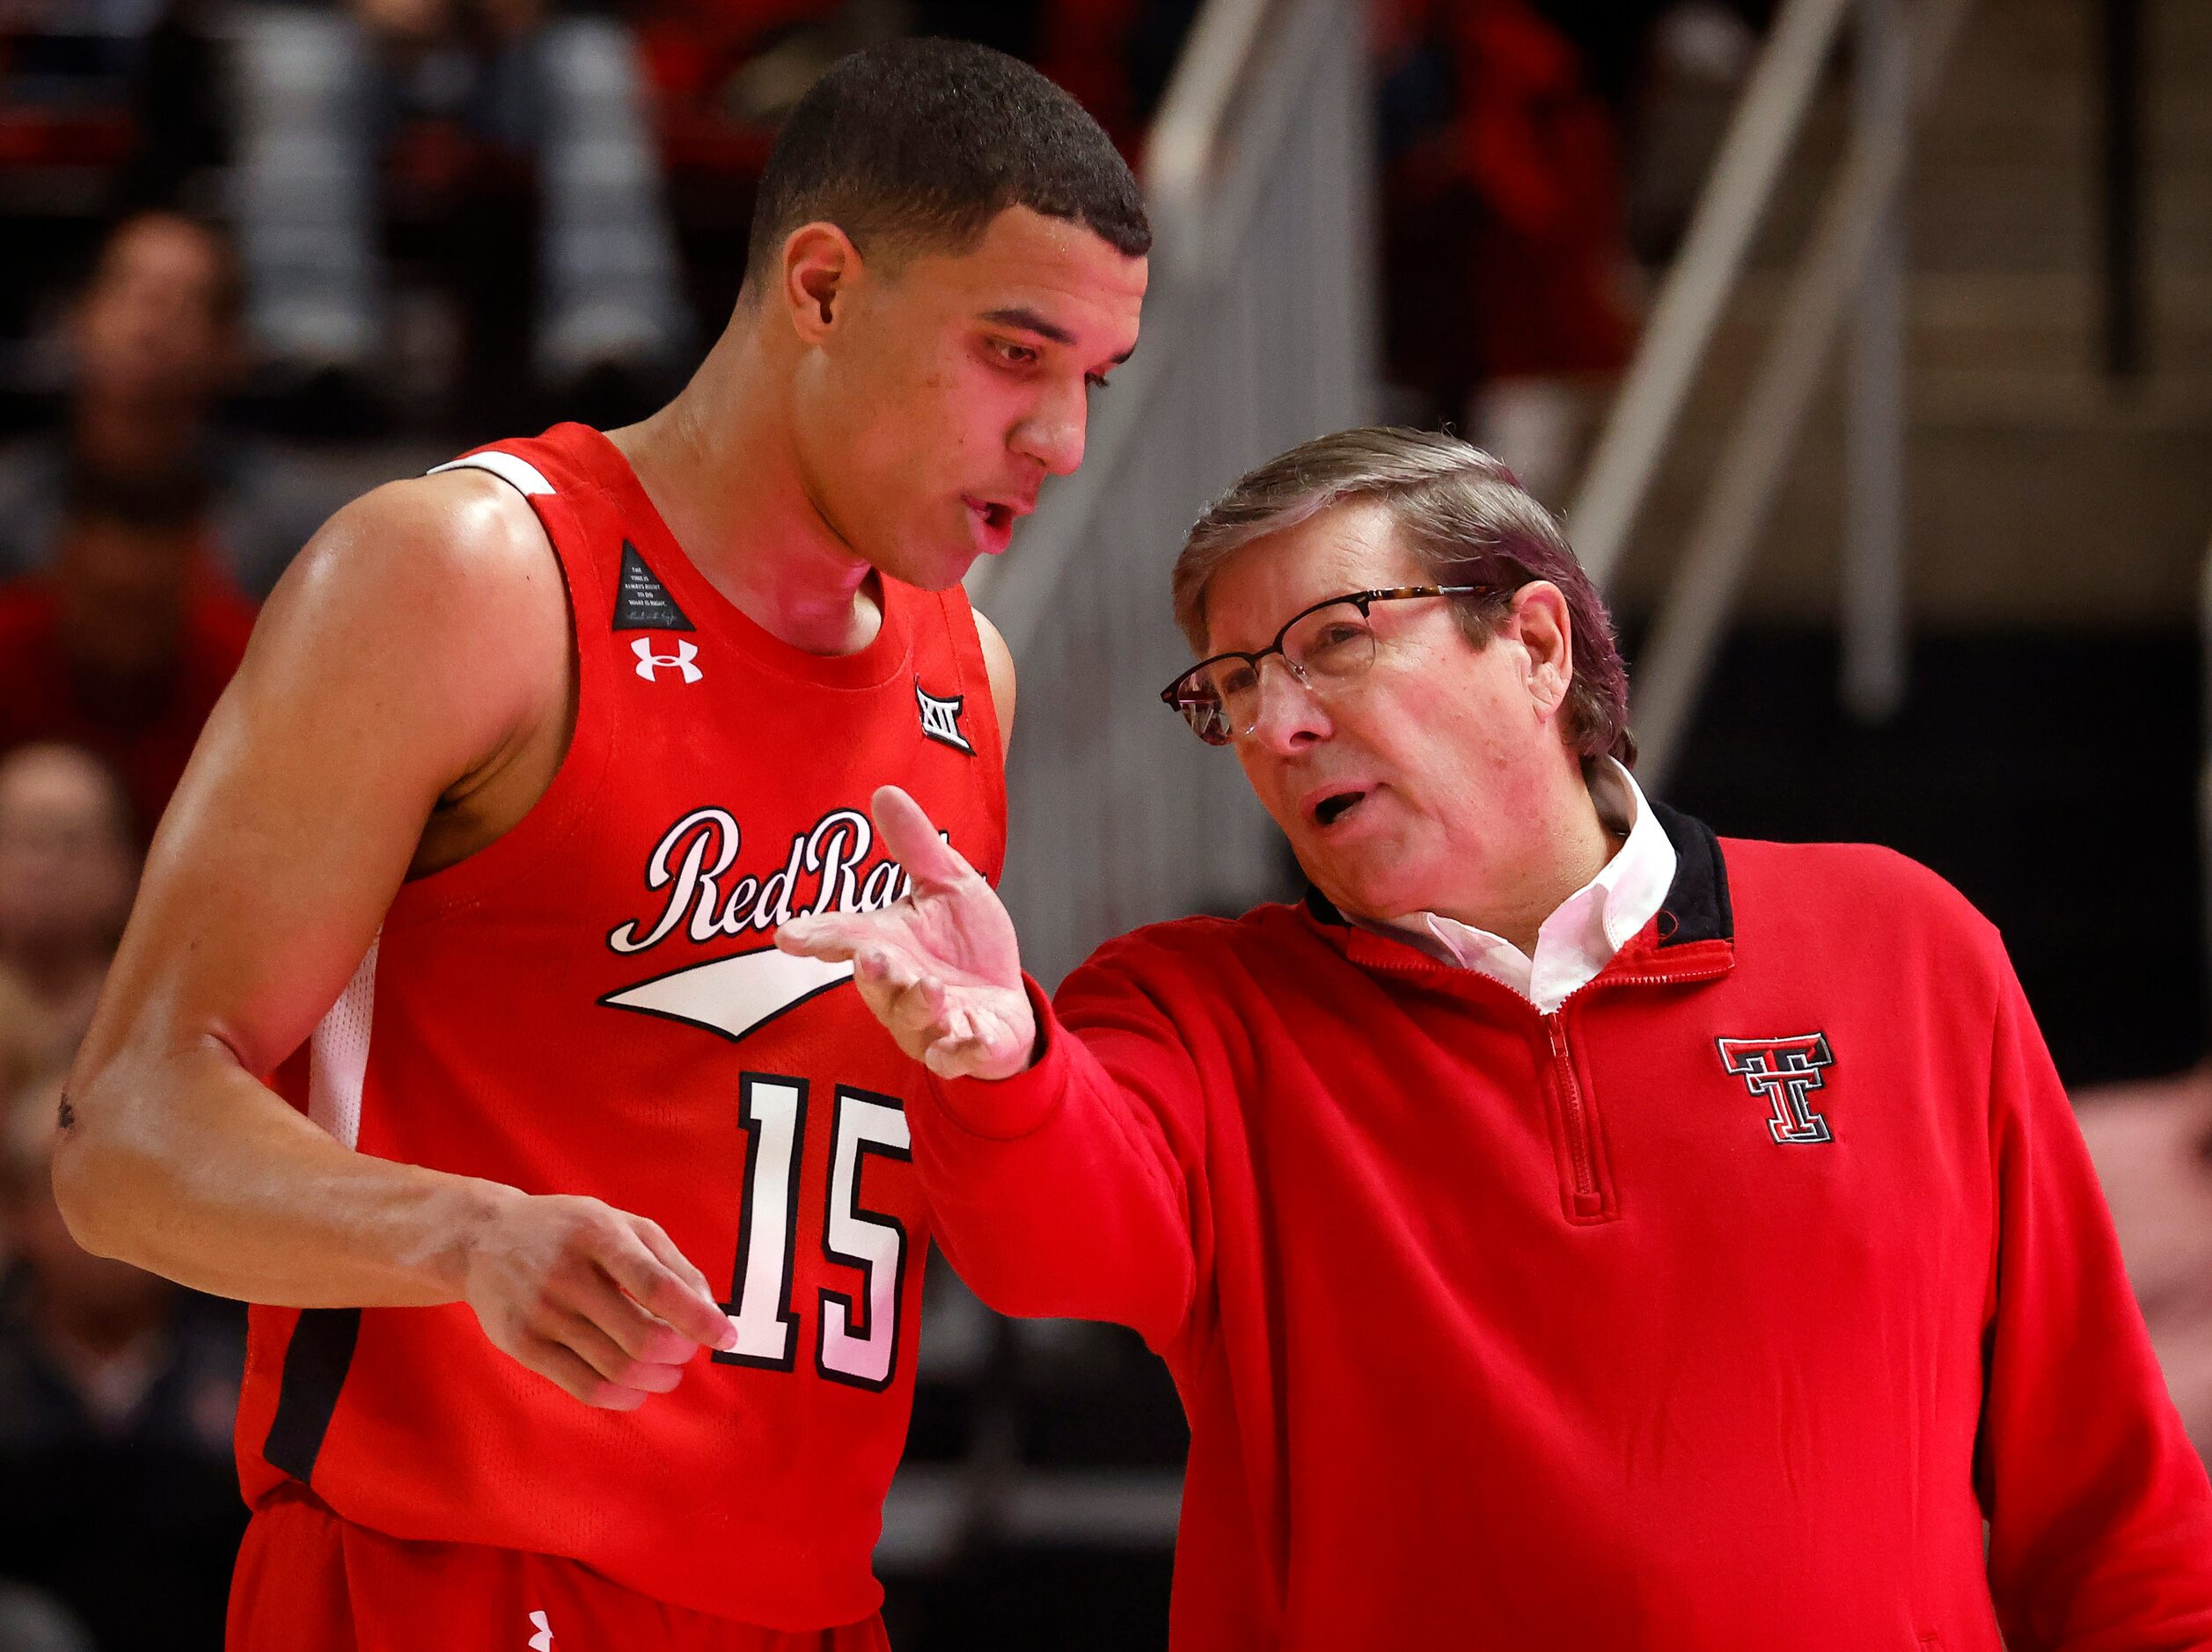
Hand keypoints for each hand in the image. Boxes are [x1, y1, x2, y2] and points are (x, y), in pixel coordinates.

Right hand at [460, 1191, 736, 1409]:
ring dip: (658, 1379)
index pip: (657, 1286)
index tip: (728, 1337)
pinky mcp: (523, 1346)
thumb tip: (711, 1310)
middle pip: (640, 1338)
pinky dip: (624, 1397)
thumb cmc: (569, 1231)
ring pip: (616, 1368)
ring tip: (668, 1371)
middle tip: (687, 1351)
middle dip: (679, 1353)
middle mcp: (567, 1275)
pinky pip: (584, 1387)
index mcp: (598, 1236)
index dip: (698, 1318)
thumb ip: (671, 1261)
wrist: (482, 1240)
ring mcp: (541, 1314)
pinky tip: (637, 1389)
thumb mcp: (621, 1223)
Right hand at [777, 785, 1034, 1081]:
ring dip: (917, 1005)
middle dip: (871, 973)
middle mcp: (898, 989)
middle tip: (869, 956)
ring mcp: (928, 1024)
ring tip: (932, 987)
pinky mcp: (963, 1049)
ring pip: (911, 1021)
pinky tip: (970, 1035)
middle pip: (874, 984)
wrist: (1007, 1005)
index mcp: (888, 946)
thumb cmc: (968, 946)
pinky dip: (962, 1049)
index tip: (787, 936)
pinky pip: (954, 1055)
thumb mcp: (949, 886)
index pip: (845, 938)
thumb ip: (916, 847)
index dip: (816, 937)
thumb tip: (884, 791)